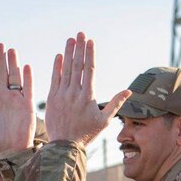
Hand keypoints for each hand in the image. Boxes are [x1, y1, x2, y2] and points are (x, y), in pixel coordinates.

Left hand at [0, 43, 34, 157]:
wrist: (10, 152)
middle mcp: (2, 97)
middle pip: (0, 73)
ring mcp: (15, 99)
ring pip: (14, 77)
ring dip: (12, 64)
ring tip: (11, 50)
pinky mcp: (27, 104)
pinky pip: (28, 88)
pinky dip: (27, 77)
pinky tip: (26, 66)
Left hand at [44, 32, 130, 146]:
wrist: (64, 146)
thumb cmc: (86, 134)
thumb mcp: (104, 121)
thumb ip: (116, 104)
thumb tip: (129, 91)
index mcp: (88, 97)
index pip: (90, 70)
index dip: (90, 54)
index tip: (91, 41)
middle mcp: (74, 93)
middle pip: (78, 66)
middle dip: (79, 48)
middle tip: (80, 33)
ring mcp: (62, 96)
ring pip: (65, 70)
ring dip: (68, 53)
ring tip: (70, 40)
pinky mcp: (52, 100)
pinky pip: (54, 80)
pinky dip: (56, 68)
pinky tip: (59, 56)